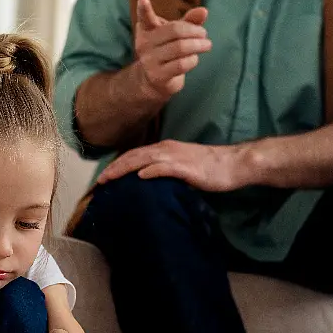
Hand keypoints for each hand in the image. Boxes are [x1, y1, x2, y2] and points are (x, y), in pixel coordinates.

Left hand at [98, 139, 243, 191]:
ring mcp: (175, 156)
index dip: (119, 164)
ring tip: (108, 179)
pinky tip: (139, 177)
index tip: (105, 177)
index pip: (136, 154)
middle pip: (134, 156)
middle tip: (99, 181)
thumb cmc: (212, 168)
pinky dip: (150, 171)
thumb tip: (152, 182)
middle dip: (114, 167)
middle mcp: (167, 149)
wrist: (234, 164)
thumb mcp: (184, 169)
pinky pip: (164, 167)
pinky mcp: (185, 167)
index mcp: (166, 149)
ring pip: (143, 160)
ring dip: (123, 168)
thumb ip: (167, 173)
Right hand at [133, 0, 210, 101]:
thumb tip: (204, 11)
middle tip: (204, 33)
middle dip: (194, 31)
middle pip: (175, 31)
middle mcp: (145, 44)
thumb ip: (189, 21)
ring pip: (180, 48)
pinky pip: (181, 64)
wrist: (154, 80)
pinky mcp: (158, 76)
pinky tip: (194, 58)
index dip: (144, 9)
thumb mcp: (175, 34)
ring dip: (198, 45)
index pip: (144, 18)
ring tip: (206, 45)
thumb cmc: (167, 50)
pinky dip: (193, 60)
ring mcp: (150, 60)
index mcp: (147, 29)